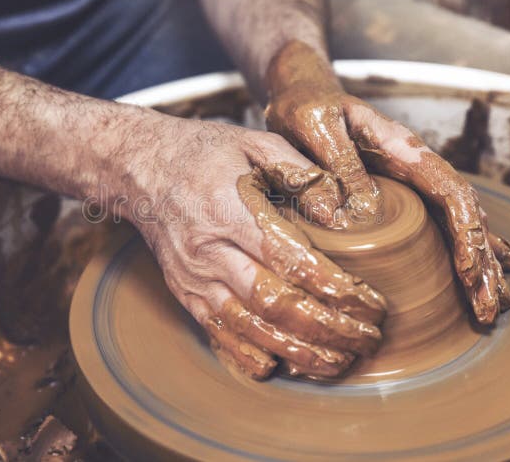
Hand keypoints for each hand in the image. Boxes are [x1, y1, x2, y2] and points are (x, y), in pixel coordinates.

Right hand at [104, 111, 385, 378]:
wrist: (140, 168)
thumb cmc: (202, 153)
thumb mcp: (254, 143)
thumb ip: (300, 172)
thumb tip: (341, 211)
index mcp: (230, 211)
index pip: (290, 261)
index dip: (335, 288)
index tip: (370, 303)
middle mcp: (209, 252)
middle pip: (274, 304)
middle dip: (327, 329)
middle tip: (366, 339)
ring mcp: (194, 278)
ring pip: (248, 328)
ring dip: (297, 352)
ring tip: (338, 362)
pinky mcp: (185, 293)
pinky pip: (218, 334)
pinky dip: (250, 357)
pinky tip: (282, 367)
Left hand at [264, 41, 509, 323]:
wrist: (301, 96)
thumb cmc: (306, 108)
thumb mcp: (314, 126)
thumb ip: (336, 162)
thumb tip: (359, 212)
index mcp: (403, 149)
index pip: (451, 193)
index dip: (467, 233)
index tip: (469, 274)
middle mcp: (416, 168)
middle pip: (465, 216)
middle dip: (481, 264)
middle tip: (489, 310)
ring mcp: (410, 185)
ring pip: (458, 226)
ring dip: (477, 267)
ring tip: (490, 309)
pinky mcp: (396, 199)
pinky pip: (437, 228)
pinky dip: (460, 254)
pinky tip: (475, 279)